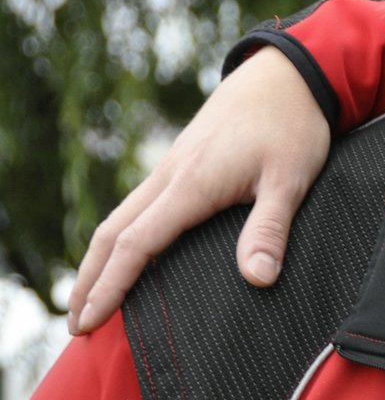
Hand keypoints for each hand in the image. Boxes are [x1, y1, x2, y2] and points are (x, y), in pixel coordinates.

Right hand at [67, 48, 330, 333]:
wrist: (287, 75)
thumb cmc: (293, 126)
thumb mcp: (291, 179)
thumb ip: (270, 228)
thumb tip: (258, 279)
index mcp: (190, 184)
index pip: (136, 245)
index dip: (111, 287)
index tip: (90, 322)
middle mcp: (170, 176)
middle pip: (111, 233)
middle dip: (89, 280)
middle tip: (76, 325)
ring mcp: (172, 167)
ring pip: (120, 217)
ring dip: (99, 259)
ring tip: (90, 298)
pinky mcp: (182, 162)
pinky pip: (139, 205)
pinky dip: (120, 236)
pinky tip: (127, 254)